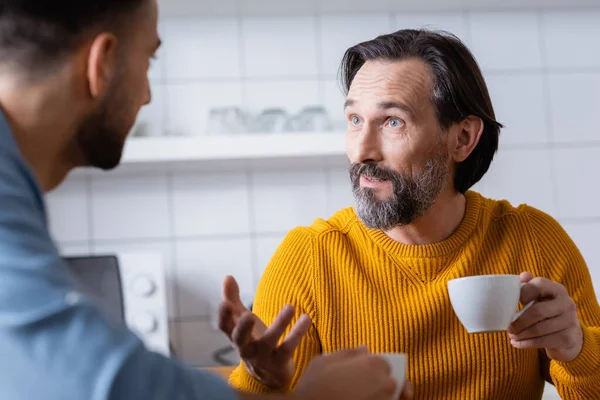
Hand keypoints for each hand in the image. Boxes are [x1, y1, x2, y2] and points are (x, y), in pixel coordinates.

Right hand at [218, 276, 310, 387]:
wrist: (268, 376)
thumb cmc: (253, 340)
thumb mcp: (242, 321)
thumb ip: (234, 299)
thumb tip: (227, 276)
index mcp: (235, 336)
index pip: (224, 326)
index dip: (223, 316)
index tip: (224, 303)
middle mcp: (246, 348)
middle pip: (239, 339)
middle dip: (242, 328)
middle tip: (248, 316)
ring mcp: (262, 357)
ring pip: (269, 342)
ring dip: (280, 324)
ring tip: (291, 306)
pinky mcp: (279, 363)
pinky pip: (288, 348)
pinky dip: (297, 333)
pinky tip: (306, 319)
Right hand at [295, 347, 413, 399]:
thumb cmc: (314, 386)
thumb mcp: (324, 361)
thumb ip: (347, 353)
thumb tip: (364, 348)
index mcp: (372, 364)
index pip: (386, 363)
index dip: (376, 367)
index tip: (365, 371)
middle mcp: (384, 384)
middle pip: (393, 382)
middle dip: (383, 383)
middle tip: (365, 386)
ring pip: (390, 397)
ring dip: (382, 396)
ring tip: (364, 394)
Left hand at [508, 272, 582, 361]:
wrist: (570, 334)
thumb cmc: (548, 311)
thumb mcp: (541, 297)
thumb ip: (530, 285)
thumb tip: (522, 276)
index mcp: (557, 289)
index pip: (538, 285)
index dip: (522, 293)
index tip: (510, 303)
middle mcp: (566, 303)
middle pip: (537, 311)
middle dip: (519, 321)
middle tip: (508, 327)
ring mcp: (569, 321)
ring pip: (539, 329)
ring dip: (521, 334)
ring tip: (511, 336)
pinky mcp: (568, 338)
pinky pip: (543, 341)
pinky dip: (527, 343)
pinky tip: (517, 344)